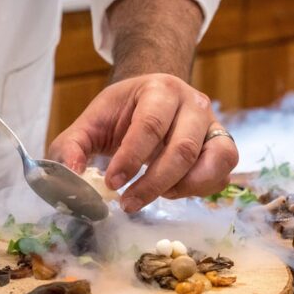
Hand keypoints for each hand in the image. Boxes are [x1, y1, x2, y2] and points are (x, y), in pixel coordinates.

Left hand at [48, 73, 238, 212]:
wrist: (155, 99)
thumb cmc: (123, 113)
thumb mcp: (92, 122)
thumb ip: (72, 147)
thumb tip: (70, 176)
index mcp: (160, 90)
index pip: (150, 125)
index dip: (131, 158)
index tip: (112, 184)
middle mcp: (193, 104)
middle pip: (182, 149)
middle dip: (153, 183)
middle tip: (128, 204)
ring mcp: (214, 125)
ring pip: (212, 162)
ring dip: (182, 188)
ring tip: (156, 195)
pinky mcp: (223, 146)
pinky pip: (222, 175)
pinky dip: (199, 190)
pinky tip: (173, 191)